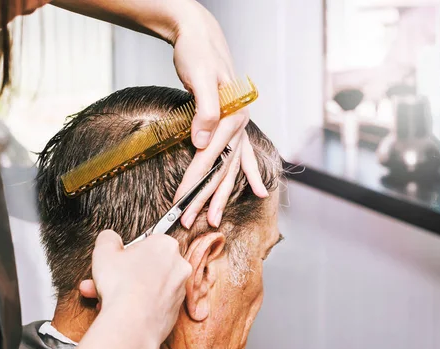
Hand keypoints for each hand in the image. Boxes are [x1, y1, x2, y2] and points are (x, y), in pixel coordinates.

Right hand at [80, 230, 191, 348]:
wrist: (132, 324)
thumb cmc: (120, 285)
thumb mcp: (104, 250)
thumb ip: (107, 238)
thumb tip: (110, 238)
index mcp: (166, 245)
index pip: (146, 243)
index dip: (127, 253)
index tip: (117, 261)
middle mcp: (179, 266)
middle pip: (147, 266)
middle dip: (123, 274)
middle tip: (105, 279)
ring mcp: (179, 290)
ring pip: (148, 286)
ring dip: (126, 290)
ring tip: (103, 297)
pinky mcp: (175, 312)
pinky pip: (153, 304)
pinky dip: (138, 306)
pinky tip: (118, 310)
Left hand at [171, 2, 267, 227]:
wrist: (202, 37)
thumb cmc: (197, 54)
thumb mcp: (201, 77)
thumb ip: (205, 110)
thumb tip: (201, 143)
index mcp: (232, 115)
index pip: (210, 156)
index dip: (194, 181)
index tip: (180, 202)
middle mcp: (239, 124)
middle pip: (222, 168)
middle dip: (205, 197)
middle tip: (188, 220)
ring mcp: (238, 126)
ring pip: (230, 168)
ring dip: (222, 195)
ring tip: (213, 219)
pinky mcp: (232, 125)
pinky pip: (243, 155)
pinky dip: (249, 173)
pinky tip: (260, 191)